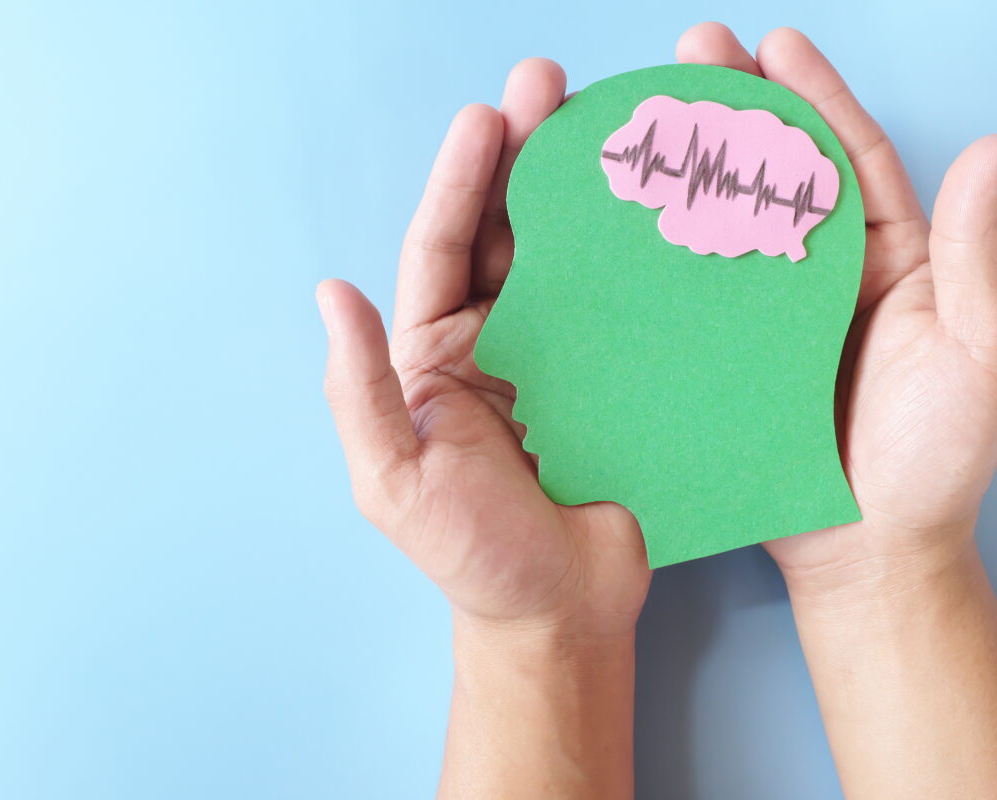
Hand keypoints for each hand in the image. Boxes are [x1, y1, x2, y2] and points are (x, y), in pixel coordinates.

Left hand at [318, 59, 650, 636]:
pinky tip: (661, 204)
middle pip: (508, 230)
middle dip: (524, 154)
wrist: (559, 612)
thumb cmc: (471, 554)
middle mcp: (497, 340)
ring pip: (571, 252)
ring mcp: (563, 355)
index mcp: (436, 354)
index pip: (442, 248)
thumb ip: (360, 389)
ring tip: (609, 118)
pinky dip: (641, 251)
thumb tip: (332, 293)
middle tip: (548, 83)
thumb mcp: (394, 479)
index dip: (461, 180)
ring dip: (584, 185)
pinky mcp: (621, 378)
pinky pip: (630, 303)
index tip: (485, 117)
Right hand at [678, 24, 996, 587]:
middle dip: (734, 108)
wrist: (863, 555)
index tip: (771, 45)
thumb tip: (990, 153)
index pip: (846, 160)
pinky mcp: (721, 357)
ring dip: (687, 170)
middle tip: (687, 57)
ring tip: (641, 119)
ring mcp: (765, 317)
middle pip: (773, 174)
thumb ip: (978, 263)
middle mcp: (820, 277)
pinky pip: (687, 295)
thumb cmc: (929, 463)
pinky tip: (618, 223)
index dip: (811, 98)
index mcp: (887, 262)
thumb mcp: (974, 358)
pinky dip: (655, 255)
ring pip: (721, 225)